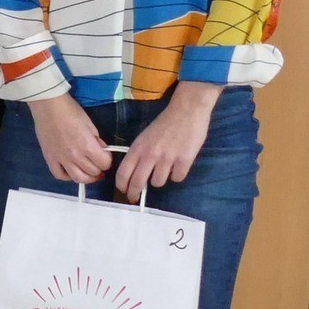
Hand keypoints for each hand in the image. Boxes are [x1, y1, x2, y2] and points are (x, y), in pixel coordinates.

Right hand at [27, 94, 113, 183]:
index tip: (105, 156)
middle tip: (98, 163)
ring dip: (87, 178)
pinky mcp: (50, 159)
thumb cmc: (71, 112)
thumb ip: (97, 141)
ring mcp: (61, 159)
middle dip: (99, 168)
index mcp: (87, 146)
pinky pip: (60, 175)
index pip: (104, 163)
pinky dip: (68, 176)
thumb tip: (101, 151)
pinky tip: (71, 171)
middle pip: (93, 172)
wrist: (48, 107)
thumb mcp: (90, 125)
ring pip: (78, 178)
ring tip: (89, 172)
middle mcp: (75, 156)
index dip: (108, 160)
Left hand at [116, 82, 219, 196]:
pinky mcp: (184, 160)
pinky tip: (178, 166)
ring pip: (158, 182)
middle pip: (138, 182)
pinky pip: (177, 178)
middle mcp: (150, 155)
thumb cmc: (164, 124)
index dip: (122, 186)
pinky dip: (177, 175)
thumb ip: (138, 153)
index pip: (123, 173)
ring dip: (159, 180)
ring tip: (164, 170)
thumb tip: (133, 172)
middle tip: (135, 198)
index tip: (124, 191)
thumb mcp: (144, 137)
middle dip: (135, 193)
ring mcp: (167, 158)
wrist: (186, 111)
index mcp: (138, 148)